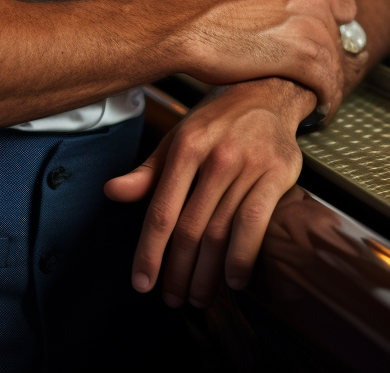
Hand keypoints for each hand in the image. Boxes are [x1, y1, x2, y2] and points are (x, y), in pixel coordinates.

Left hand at [104, 78, 313, 307]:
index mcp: (185, 146)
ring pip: (220, 232)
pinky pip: (255, 223)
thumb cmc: (218, 119)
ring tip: (198, 298)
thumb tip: (111, 192)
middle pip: (190, 229)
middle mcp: (215, 156)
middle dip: (177, 272)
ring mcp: (248, 165)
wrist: (268, 90)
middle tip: (171, 298)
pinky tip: (233, 280)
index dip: (149, 251)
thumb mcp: (177, 137)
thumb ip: (147, 172)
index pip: (161, 210)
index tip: (142, 283)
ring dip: (207, 275)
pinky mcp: (277, 173)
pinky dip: (242, 257)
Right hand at [186, 0, 358, 117]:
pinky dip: (324, 102)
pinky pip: (327, 86)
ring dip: (327, 87)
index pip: (345, 5)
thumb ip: (281, 1)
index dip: (338, 27)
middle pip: (340, 41)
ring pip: (335, 66)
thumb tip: (286, 14)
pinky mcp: (303, 57)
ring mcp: (310, 28)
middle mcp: (312, 1)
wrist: (190, 28)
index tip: (330, 44)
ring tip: (318, 101)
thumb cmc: (210, 13)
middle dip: (329, 63)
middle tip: (315, 81)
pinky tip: (316, 110)